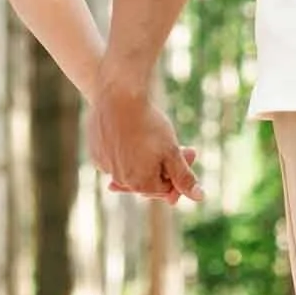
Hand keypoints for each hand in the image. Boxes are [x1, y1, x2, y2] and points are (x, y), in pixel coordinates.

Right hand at [88, 72, 199, 204]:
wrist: (118, 97)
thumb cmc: (148, 124)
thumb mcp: (172, 151)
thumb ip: (184, 177)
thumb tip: (199, 197)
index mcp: (141, 184)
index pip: (166, 187)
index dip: (180, 171)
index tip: (189, 150)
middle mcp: (121, 180)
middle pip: (147, 179)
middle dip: (163, 165)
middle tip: (178, 144)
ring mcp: (105, 166)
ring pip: (130, 168)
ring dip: (144, 158)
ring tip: (153, 140)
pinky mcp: (96, 152)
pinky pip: (114, 158)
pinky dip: (125, 151)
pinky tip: (132, 135)